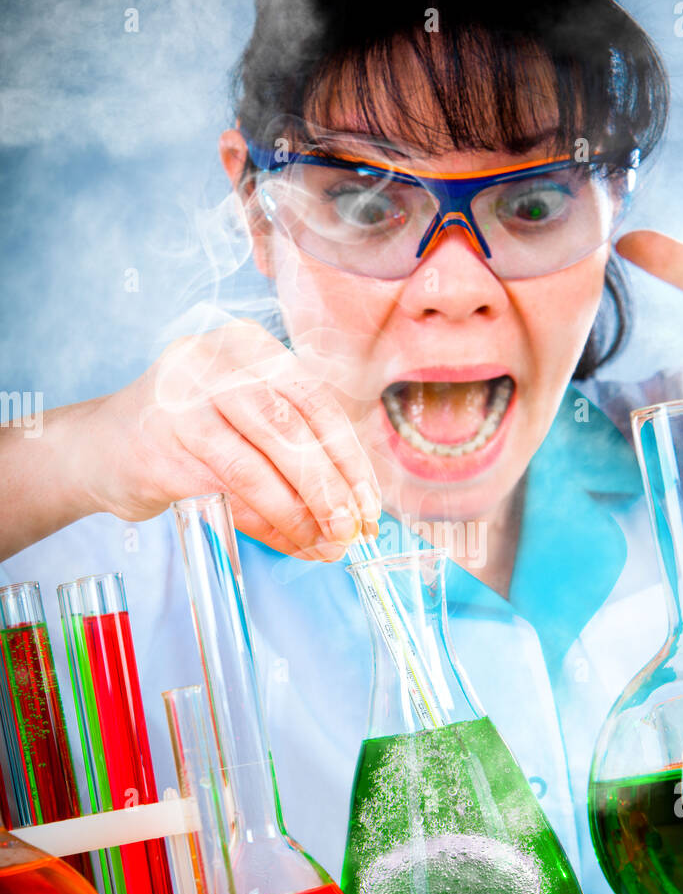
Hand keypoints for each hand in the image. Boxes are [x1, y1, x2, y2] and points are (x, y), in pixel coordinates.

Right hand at [84, 319, 380, 559]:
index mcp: (247, 346)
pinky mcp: (158, 451)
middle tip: (352, 531)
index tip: (371, 504)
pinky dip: (266, 527)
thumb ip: (297, 443)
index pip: (315, 402)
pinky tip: (290, 544)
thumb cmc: (190, 432)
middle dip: (329, 490)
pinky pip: (227, 496)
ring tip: (325, 546)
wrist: (101, 447)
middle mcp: (212, 365)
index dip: (350, 458)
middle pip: (289, 431)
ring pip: (257, 468)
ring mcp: (179, 406)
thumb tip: (358, 503)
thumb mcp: (246, 413)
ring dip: (299, 516)